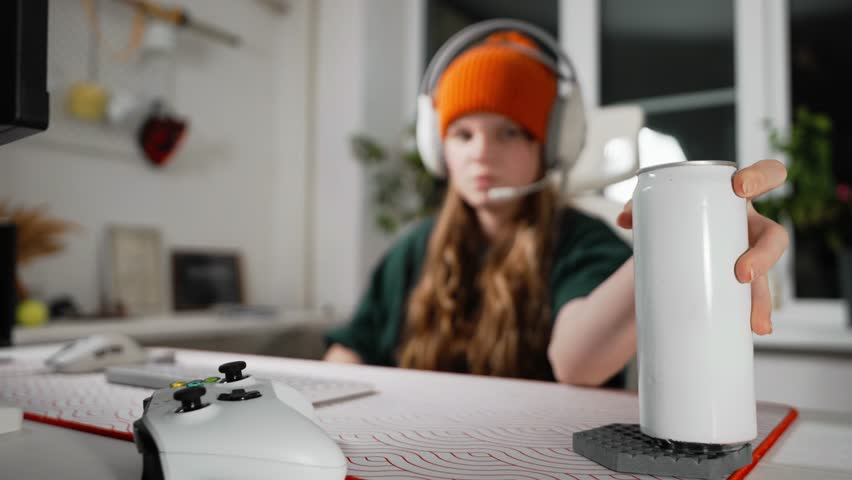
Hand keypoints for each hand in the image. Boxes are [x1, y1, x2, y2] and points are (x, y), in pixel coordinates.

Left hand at [616, 160, 788, 334]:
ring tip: (754, 321)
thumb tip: (624, 219)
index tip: (740, 187)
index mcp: (739, 196)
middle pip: (774, 236)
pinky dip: (755, 312)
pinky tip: (756, 327)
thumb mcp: (660, 203)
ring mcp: (749, 253)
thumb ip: (641, 205)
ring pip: (767, 274)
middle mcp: (751, 225)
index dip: (762, 176)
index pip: (768, 175)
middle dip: (765, 255)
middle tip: (743, 273)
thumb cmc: (678, 211)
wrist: (678, 234)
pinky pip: (754, 296)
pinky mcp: (741, 278)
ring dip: (762, 298)